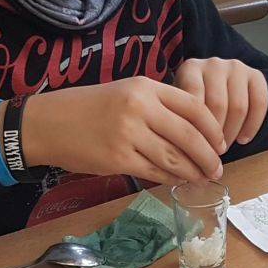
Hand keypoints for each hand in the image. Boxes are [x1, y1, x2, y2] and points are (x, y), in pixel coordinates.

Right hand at [20, 78, 225, 185]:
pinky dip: (171, 179)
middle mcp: (140, 108)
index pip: (194, 107)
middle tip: (218, 169)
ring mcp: (129, 134)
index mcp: (145, 87)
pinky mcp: (118, 158)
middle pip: (189, 136)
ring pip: (174, 158)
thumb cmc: (89, 108)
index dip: (213, 129)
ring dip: (193, 172)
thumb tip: (195, 131)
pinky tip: (178, 181)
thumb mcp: (126, 92)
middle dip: (209, 156)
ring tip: (202, 178)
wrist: (47, 123)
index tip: (221, 143)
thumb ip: (158, 105)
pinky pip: (154, 172)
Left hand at [173, 58, 267, 150]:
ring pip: (239, 107)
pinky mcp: (256, 75)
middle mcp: (214, 63)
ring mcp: (236, 67)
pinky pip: (260, 103)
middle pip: (218, 105)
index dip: (198, 129)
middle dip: (216, 134)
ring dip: (233, 133)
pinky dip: (253, 125)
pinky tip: (243, 139)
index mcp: (190, 68)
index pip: (194, 101)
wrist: (218, 85)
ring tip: (225, 147)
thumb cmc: (194, 102)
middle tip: (212, 153)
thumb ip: (182, 119)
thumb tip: (184, 151)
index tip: (198, 149)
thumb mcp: (181, 105)